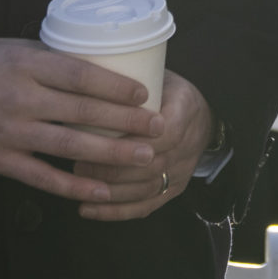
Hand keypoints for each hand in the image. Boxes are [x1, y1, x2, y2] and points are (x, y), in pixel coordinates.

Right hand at [0, 37, 160, 205]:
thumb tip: (100, 68)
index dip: (115, 87)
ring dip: (111, 153)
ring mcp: (11, 132)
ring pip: (69, 145)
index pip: (81, 75)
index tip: (144, 94)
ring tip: (145, 156)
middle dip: (126, 121)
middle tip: (158, 127)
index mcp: (27, 65)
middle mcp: (22, 98)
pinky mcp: (0, 160)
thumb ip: (53, 61)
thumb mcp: (16, 49)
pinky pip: (43, 176)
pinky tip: (101, 190)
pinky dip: (74, 185)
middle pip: (83, 111)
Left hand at [74, 71, 215, 221]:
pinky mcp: (172, 190)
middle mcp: (188, 144)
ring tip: (76, 182)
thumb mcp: (158, 74)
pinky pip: (145, 206)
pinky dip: (114, 211)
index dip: (133, 137)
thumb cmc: (167, 90)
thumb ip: (128, 79)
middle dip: (111, 166)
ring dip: (108, 190)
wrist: (202, 117)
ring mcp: (181, 171)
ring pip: (145, 188)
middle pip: (151, 164)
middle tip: (75, 160)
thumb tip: (76, 66)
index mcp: (186, 109)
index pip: (165, 130)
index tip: (96, 133)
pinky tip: (86, 209)